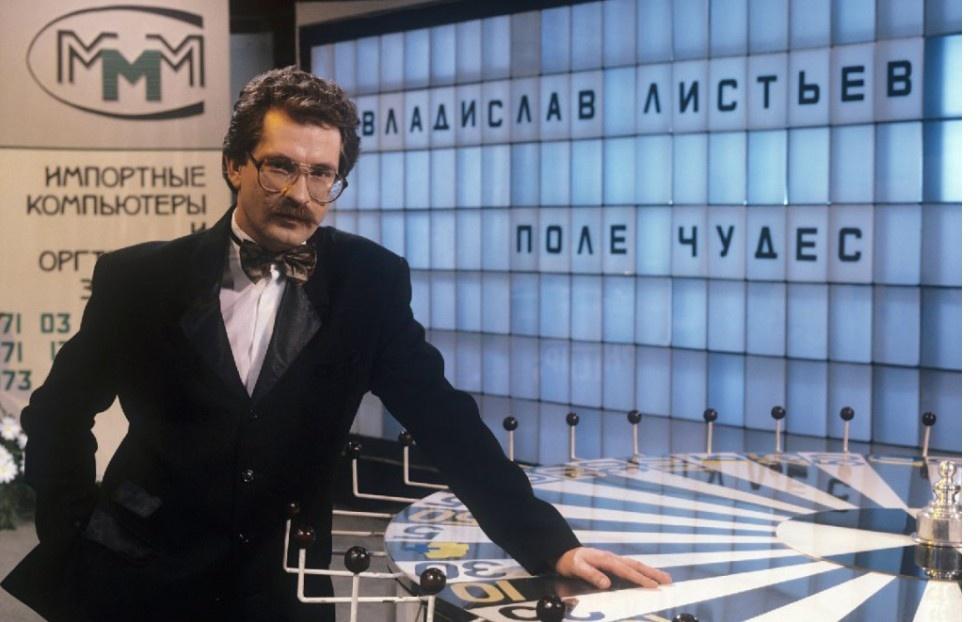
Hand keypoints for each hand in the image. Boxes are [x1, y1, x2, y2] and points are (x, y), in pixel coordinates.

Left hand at [555, 547, 670, 589]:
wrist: (565, 553)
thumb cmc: (570, 561)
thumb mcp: (577, 567)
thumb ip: (591, 575)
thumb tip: (607, 584)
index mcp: (606, 559)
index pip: (626, 571)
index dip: (640, 578)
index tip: (653, 586)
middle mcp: (613, 558)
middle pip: (636, 565)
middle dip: (653, 573)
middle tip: (668, 581)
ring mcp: (614, 560)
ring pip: (636, 565)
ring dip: (651, 572)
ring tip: (665, 579)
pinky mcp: (613, 563)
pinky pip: (631, 567)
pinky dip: (642, 571)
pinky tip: (649, 576)